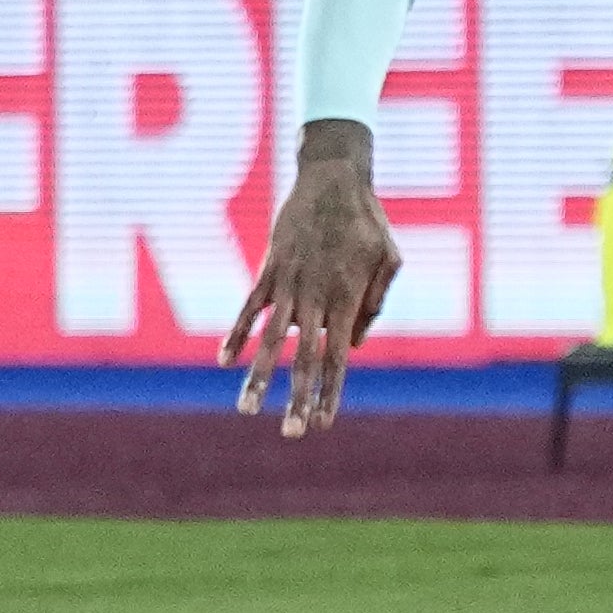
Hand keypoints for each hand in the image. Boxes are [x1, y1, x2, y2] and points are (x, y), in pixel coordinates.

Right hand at [225, 134, 402, 432]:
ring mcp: (289, 284)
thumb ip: (374, 304)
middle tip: (291, 434)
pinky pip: (249, 307)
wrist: (333, 177)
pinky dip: (236, 334)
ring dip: (258, 377)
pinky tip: (223, 360)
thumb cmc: (368, 220)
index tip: (321, 425)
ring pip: (270, 341)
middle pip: (304, 360)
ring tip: (247, 411)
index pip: (337, 360)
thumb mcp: (389, 260)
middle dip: (297, 399)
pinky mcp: (268, 269)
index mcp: (347, 301)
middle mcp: (316, 299)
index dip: (328, 394)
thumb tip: (354, 345)